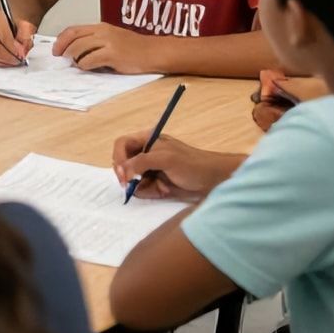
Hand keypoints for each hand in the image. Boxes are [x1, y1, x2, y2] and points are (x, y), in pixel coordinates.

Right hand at [0, 11, 35, 66]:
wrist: (8, 22)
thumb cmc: (14, 24)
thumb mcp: (25, 26)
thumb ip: (25, 38)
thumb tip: (21, 51)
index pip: (3, 36)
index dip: (13, 49)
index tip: (21, 55)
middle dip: (7, 57)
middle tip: (17, 60)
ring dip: (2, 61)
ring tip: (12, 61)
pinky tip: (5, 62)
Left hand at [56, 23, 156, 73]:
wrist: (154, 52)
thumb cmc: (135, 48)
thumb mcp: (113, 38)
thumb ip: (95, 41)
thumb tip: (75, 51)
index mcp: (100, 27)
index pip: (73, 30)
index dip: (61, 40)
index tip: (56, 49)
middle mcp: (102, 32)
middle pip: (73, 38)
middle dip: (63, 49)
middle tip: (61, 59)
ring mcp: (108, 42)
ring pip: (79, 49)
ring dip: (73, 58)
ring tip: (76, 64)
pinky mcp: (113, 55)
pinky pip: (89, 60)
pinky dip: (84, 65)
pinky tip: (88, 68)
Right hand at [111, 132, 237, 200]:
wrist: (215, 180)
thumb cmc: (192, 164)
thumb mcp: (165, 158)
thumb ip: (141, 162)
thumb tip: (121, 171)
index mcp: (147, 140)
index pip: (121, 145)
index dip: (118, 158)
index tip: (123, 175)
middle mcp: (146, 153)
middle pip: (123, 163)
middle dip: (127, 175)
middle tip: (132, 185)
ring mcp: (151, 169)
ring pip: (131, 178)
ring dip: (139, 185)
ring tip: (157, 187)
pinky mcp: (156, 183)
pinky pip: (142, 188)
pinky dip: (148, 192)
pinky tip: (162, 191)